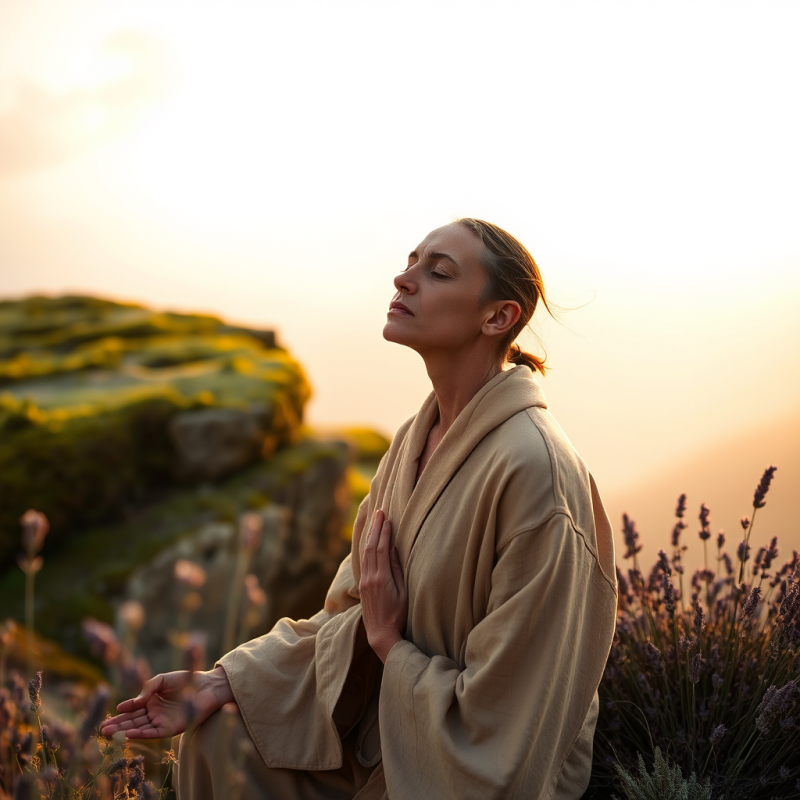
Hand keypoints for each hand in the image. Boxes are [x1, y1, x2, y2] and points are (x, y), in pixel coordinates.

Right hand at [100, 666, 233, 738]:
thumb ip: (147, 689)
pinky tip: (128, 734)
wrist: (207, 685)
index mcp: (152, 701)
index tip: (110, 713)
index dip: (121, 712)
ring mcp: (162, 722)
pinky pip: (153, 733)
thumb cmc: (186, 679)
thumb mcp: (163, 679)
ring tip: (109, 732)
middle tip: (102, 729)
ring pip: (139, 728)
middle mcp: (155, 713)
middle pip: (133, 721)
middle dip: (118, 725)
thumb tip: (132, 702)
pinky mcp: (170, 728)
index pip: (133, 709)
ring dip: (124, 731)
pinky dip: (141, 734)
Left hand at [359, 509, 407, 662]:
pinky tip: (369, 541)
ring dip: (370, 536)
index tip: (387, 519)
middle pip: (371, 547)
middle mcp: (370, 577)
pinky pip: (363, 561)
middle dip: (375, 528)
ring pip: (365, 553)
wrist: (380, 633)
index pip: (381, 549)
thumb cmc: (397, 615)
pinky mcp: (362, 585)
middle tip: (379, 512)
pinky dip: (366, 548)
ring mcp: (364, 581)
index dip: (384, 533)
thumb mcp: (403, 592)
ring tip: (374, 521)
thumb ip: (397, 570)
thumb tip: (393, 550)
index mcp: (381, 578)